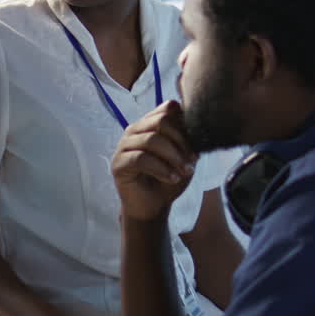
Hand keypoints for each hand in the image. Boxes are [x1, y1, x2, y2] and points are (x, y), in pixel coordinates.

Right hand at [112, 100, 197, 221]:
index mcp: (150, 124)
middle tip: (192, 161)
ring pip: (151, 139)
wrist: (154, 206)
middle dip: (181, 141)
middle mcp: (135, 130)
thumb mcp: (184, 156)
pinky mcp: (118, 163)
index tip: (196, 148)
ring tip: (184, 172)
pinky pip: (140, 159)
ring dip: (173, 157)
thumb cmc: (169, 178)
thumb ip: (187, 137)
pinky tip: (172, 178)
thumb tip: (196, 120)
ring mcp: (124, 145)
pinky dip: (161, 169)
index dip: (185, 125)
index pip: (168, 109)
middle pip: (161, 121)